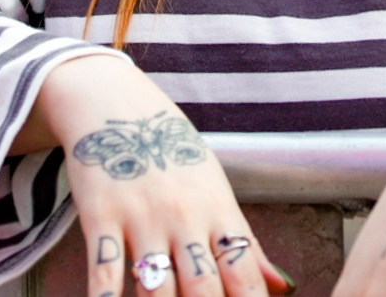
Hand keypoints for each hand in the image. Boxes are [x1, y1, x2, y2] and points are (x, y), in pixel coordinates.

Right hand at [34, 56, 290, 296]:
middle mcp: (185, 218)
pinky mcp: (101, 217)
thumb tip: (284, 287)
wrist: (117, 106)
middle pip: (203, 287)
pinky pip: (103, 269)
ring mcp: (142, 218)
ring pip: (155, 285)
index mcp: (219, 213)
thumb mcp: (216, 191)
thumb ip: (246, 245)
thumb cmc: (173, 154)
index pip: (244, 274)